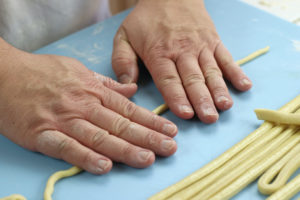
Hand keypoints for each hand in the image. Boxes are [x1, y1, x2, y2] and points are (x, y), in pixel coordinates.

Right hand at [0, 42, 176, 173]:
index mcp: (93, 92)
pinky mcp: (42, 134)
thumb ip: (107, 84)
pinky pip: (66, 147)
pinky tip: (104, 166)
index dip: (152, 121)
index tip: (171, 130)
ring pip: (99, 137)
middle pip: (120, 125)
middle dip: (148, 137)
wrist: (5, 74)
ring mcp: (63, 120)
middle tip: (169, 148)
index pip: (129, 109)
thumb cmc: (44, 72)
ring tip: (147, 159)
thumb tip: (131, 90)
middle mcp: (83, 106)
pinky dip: (85, 157)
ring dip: (125, 149)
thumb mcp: (79, 70)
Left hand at [112, 0, 251, 122]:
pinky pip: (226, 57)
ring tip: (225, 106)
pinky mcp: (214, 41)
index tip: (186, 114)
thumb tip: (128, 85)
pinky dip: (236, 71)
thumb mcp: (124, 36)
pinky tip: (245, 85)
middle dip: (202, 100)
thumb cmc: (146, 20)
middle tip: (210, 118)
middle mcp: (182, 51)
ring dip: (219, 90)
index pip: (169, 80)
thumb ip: (122, 61)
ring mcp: (200, 46)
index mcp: (159, 53)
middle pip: (193, 79)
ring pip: (211, 71)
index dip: (178, 97)